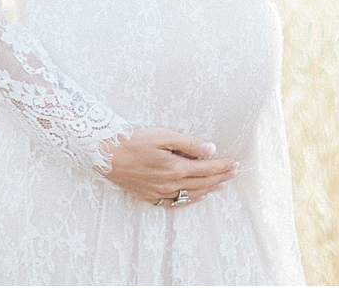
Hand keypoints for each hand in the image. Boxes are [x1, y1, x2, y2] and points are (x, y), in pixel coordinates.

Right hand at [99, 127, 239, 205]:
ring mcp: (160, 193)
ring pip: (192, 195)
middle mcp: (170, 184)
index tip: (235, 163)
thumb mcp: (162, 135)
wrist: (103, 153)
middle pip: (203, 183)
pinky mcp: (150, 197)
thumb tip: (211, 150)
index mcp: (175, 168)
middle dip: (221, 177)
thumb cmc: (131, 140)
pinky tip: (196, 195)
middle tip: (234, 173)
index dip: (223, 166)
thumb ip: (188, 143)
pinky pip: (176, 202)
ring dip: (209, 189)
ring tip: (220, 184)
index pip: (207, 168)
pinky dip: (191, 199)